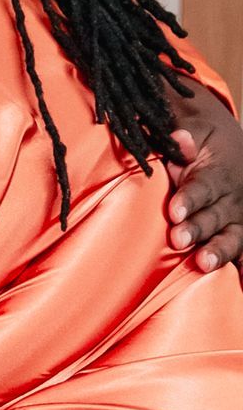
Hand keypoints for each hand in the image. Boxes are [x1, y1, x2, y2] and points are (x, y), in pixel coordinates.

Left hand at [166, 82, 242, 270]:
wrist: (232, 145)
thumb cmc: (202, 137)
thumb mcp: (195, 125)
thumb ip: (184, 131)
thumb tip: (179, 139)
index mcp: (220, 171)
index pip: (203, 187)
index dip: (190, 199)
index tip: (173, 211)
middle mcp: (235, 197)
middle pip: (216, 216)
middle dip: (198, 228)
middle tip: (178, 239)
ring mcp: (240, 218)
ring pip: (233, 237)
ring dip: (219, 251)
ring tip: (203, 263)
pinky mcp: (241, 232)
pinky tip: (242, 285)